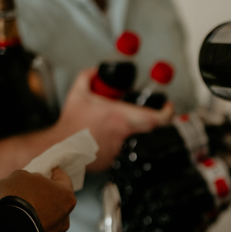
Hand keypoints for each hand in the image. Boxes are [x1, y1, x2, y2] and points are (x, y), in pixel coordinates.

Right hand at [0, 167, 75, 231]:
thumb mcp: (20, 176)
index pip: (64, 180)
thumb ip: (31, 178)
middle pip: (58, 202)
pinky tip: (22, 224)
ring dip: (41, 214)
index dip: (56, 173)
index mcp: (66, 196)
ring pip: (51, 220)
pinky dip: (33, 227)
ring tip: (24, 210)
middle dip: (47, 196)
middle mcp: (66, 216)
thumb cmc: (17, 197)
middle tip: (33, 192)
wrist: (8, 228)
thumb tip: (32, 184)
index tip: (53, 170)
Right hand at [53, 68, 173, 170]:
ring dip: (148, 134)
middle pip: (159, 131)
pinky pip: (135, 151)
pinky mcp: (122, 161)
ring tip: (141, 127)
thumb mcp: (78, 95)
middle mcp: (126, 134)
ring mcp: (125, 149)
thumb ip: (87, 77)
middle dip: (162, 122)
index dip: (168, 112)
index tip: (167, 106)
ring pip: (148, 142)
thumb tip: (96, 70)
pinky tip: (124, 140)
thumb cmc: (71, 126)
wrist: (62, 148)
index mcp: (120, 117)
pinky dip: (134, 145)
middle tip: (161, 116)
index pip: (156, 118)